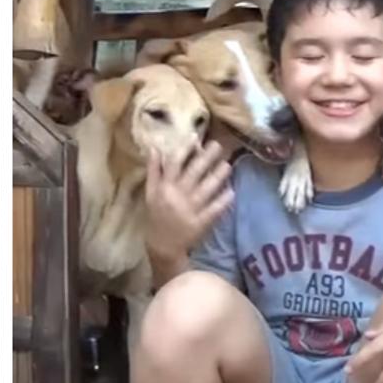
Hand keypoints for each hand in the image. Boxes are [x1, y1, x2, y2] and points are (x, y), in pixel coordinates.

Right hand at [144, 140, 233, 260]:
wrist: (162, 245)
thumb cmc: (156, 215)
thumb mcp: (150, 192)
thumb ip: (153, 170)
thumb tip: (155, 148)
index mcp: (165, 187)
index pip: (175, 163)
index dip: (185, 149)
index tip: (196, 137)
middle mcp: (178, 195)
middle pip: (194, 172)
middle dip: (207, 157)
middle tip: (219, 145)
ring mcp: (191, 209)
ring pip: (207, 189)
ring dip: (219, 176)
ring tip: (228, 164)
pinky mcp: (201, 222)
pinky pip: (215, 209)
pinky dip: (223, 200)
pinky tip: (232, 191)